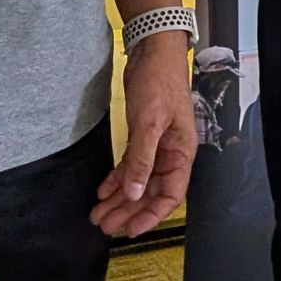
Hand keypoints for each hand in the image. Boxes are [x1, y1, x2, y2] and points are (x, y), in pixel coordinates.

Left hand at [95, 31, 198, 236]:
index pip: (170, 195)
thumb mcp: (149, 122)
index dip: (151, 215)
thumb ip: (142, 159)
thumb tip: (135, 194)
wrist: (153, 50)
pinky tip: (102, 191)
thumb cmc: (159, 82)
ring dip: (120, 199)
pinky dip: (117, 179)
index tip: (130, 230)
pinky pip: (131, 166)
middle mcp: (171, 153)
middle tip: (105, 226)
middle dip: (129, 211)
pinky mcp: (142, 135)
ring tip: (99, 215)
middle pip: (150, 192)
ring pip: (138, 182)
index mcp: (181, 153)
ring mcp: (156, 145)